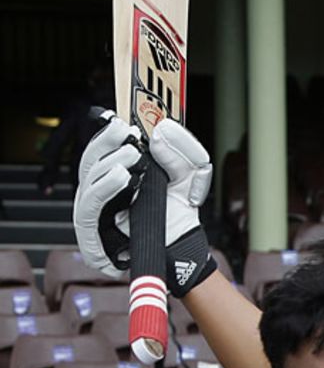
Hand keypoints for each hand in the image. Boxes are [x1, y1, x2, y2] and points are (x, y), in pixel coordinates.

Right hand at [72, 112, 216, 296]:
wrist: (185, 249)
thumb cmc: (179, 212)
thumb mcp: (190, 176)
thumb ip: (182, 152)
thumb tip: (161, 131)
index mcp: (116, 174)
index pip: (103, 148)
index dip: (107, 132)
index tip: (120, 118)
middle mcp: (101, 191)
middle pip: (91, 161)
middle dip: (106, 143)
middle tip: (127, 132)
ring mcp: (95, 213)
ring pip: (88, 183)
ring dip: (109, 165)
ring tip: (132, 156)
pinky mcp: (93, 236)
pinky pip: (90, 211)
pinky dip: (104, 190)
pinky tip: (121, 178)